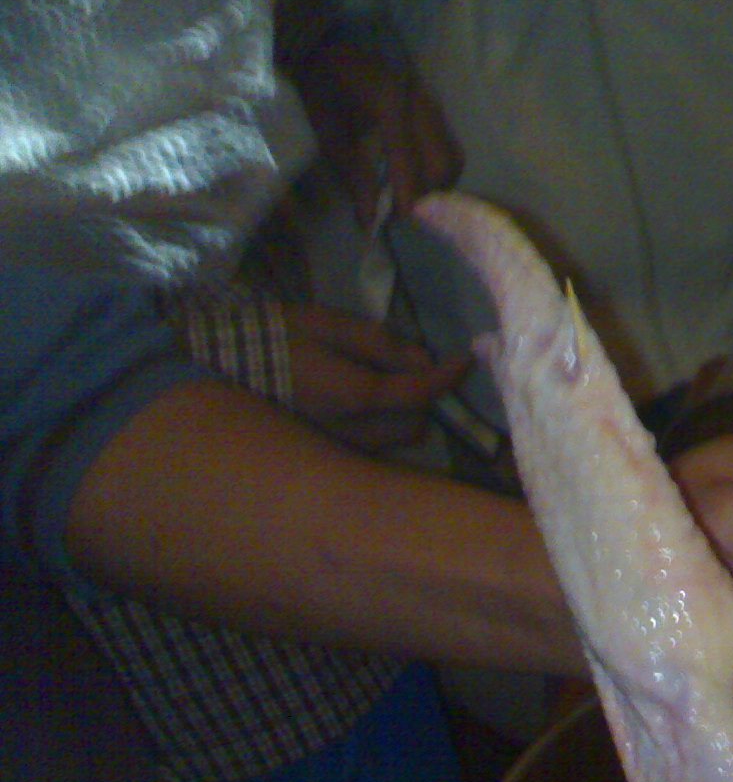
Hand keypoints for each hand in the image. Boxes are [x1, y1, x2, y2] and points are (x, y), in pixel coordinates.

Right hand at [284, 302, 468, 450]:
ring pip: (394, 444)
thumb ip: (380, 343)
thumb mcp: (327, 324)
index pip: (419, 393)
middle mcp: (351, 433)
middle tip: (419, 374)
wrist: (217, 367)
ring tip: (391, 391)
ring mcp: (337, 450)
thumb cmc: (276, 336)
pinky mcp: (325, 457)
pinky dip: (382, 433)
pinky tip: (367, 411)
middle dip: (425, 401)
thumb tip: (426, 361)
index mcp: (353, 395)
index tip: (465, 359)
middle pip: (414, 426)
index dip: (448, 376)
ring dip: (405, 419)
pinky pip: (371, 452)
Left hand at [295, 39, 461, 225]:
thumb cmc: (322, 88)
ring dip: (438, 184)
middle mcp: (418, 103)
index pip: (409, 161)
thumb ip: (354, 176)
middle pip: (443, 162)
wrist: (328, 44)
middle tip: (407, 212)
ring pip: (452, 155)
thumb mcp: (328, 134)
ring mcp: (431, 101)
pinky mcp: (434, 104)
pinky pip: (448, 144)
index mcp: (388, 106)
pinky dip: (439, 168)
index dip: (409, 196)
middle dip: (430, 194)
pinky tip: (419, 177)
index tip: (402, 222)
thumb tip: (370, 221)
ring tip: (414, 197)